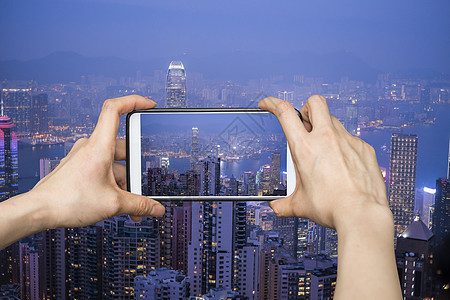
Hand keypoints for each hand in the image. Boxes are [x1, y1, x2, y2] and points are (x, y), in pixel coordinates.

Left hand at [32, 95, 164, 228]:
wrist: (39, 211)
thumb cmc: (67, 201)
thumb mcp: (113, 204)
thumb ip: (139, 205)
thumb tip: (156, 208)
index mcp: (99, 146)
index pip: (115, 109)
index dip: (134, 101)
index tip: (149, 105)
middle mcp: (90, 147)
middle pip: (123, 148)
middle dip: (135, 171)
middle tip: (140, 189)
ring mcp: (83, 157)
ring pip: (114, 163)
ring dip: (124, 183)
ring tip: (128, 205)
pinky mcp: (79, 168)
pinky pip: (103, 170)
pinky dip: (112, 185)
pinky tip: (115, 202)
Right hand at [258, 95, 389, 229]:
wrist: (361, 215)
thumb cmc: (332, 208)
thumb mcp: (300, 205)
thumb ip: (283, 204)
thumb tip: (276, 206)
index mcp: (305, 148)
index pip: (285, 112)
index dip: (273, 103)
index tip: (268, 104)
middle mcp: (326, 139)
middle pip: (314, 102)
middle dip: (306, 108)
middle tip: (305, 124)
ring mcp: (348, 141)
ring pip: (334, 120)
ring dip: (325, 129)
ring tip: (324, 151)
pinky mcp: (364, 148)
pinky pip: (351, 139)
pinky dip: (343, 147)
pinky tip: (343, 165)